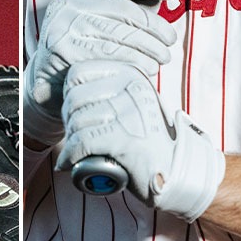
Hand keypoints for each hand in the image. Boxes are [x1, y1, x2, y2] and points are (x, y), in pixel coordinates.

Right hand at [24, 0, 179, 146]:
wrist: (45, 82)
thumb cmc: (80, 50)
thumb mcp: (98, 23)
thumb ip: (126, 10)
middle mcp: (71, 6)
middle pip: (127, 12)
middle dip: (156, 28)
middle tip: (170, 43)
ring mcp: (65, 27)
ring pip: (120, 36)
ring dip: (148, 50)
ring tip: (161, 61)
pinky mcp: (63, 51)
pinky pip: (107, 57)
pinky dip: (131, 64)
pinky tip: (143, 71)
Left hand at [55, 62, 224, 221]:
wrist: (175, 168)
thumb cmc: (148, 138)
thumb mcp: (133, 103)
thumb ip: (110, 91)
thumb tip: (66, 90)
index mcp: (131, 74)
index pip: (78, 72)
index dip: (68, 94)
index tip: (76, 112)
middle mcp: (132, 88)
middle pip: (74, 98)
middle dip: (67, 121)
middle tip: (75, 136)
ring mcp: (130, 112)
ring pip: (77, 121)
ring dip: (70, 141)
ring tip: (76, 151)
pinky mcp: (125, 138)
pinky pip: (82, 142)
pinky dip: (71, 155)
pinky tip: (69, 162)